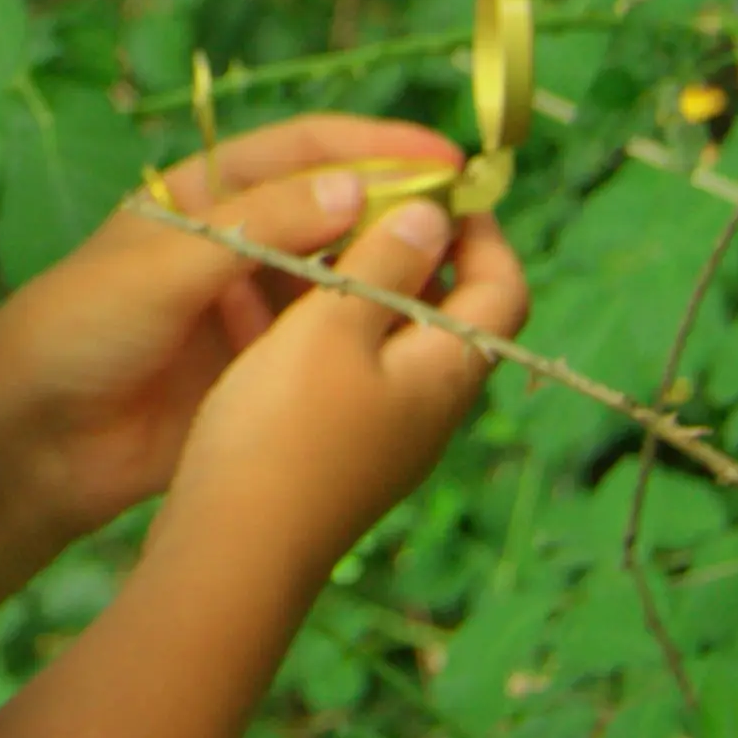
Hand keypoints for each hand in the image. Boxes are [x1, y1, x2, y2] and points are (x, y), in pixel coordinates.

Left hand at [0, 116, 462, 609]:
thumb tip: (355, 189)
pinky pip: (328, 342)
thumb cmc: (75, 330)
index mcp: (207, 195)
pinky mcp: (259, 370)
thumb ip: (257, 230)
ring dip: (396, 277)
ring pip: (343, 279)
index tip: (449, 162)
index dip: (379, 149)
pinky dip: (368, 336)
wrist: (31, 441)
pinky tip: (414, 342)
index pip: (308, 151)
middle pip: (339, 212)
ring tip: (460, 284)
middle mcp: (239, 243)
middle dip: (404, 212)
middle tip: (474, 227)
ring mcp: (252, 308)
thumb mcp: (163, 268)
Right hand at [171, 194, 532, 588]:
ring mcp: (384, 437)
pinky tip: (257, 310)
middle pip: (447, 313)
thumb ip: (385, 265)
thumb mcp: (334, 327)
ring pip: (387, 341)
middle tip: (359, 205)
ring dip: (354, 287)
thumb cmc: (285, 429)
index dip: (481, 231)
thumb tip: (434, 215)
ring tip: (300, 246)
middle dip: (411, 251)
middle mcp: (429, 407)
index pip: (502, 289)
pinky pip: (343, 373)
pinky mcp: (337, 454)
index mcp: (447, 371)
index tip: (437, 185)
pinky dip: (316, 330)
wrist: (234, 552)